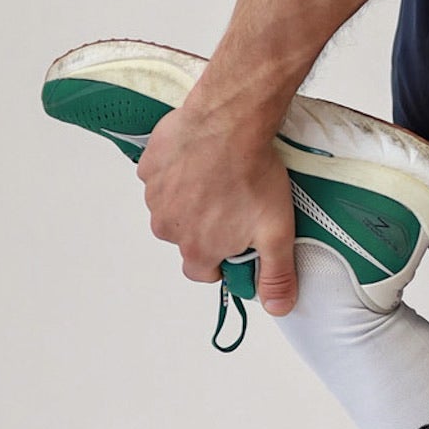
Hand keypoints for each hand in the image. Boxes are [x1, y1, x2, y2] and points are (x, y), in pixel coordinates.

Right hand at [136, 98, 299, 313]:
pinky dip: (177, 169)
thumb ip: (277, 274)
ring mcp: (155, 195)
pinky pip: (161, 175)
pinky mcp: (149, 166)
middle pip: (187, 237)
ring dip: (190, 195)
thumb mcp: (277, 231)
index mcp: (197, 249)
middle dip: (207, 223)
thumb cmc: (253, 173)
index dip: (224, 257)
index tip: (239, 236)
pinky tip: (200, 155)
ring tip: (219, 172)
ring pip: (172, 206)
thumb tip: (279, 307)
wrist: (231, 120)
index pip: (205, 271)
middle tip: (234, 197)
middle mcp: (168, 228)